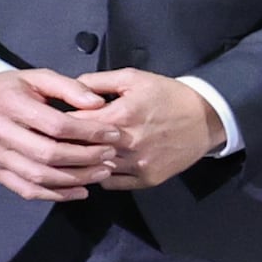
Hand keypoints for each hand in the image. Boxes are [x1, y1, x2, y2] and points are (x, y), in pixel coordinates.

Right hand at [0, 67, 118, 203]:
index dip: (88, 132)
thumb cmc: (9, 90)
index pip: (56, 125)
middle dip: (85, 158)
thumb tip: (97, 102)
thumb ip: (68, 87)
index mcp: (11, 105)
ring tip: (101, 172)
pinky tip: (80, 191)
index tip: (112, 134)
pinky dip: (55, 195)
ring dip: (75, 179)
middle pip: (48, 154)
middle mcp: (0, 133)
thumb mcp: (36, 77)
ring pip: (39, 176)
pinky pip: (27, 190)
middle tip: (110, 155)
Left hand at [67, 70, 225, 190]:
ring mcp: (137, 165)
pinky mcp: (147, 179)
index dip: (59, 122)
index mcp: (119, 116)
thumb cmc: (167, 95)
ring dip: (85, 162)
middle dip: (68, 144)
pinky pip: (111, 183)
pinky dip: (103, 175)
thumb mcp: (133, 78)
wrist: (206, 118)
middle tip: (61, 140)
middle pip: (80, 150)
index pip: (72, 125)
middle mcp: (126, 145)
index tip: (55, 121)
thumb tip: (70, 89)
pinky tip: (103, 163)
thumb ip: (98, 82)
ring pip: (94, 170)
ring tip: (80, 154)